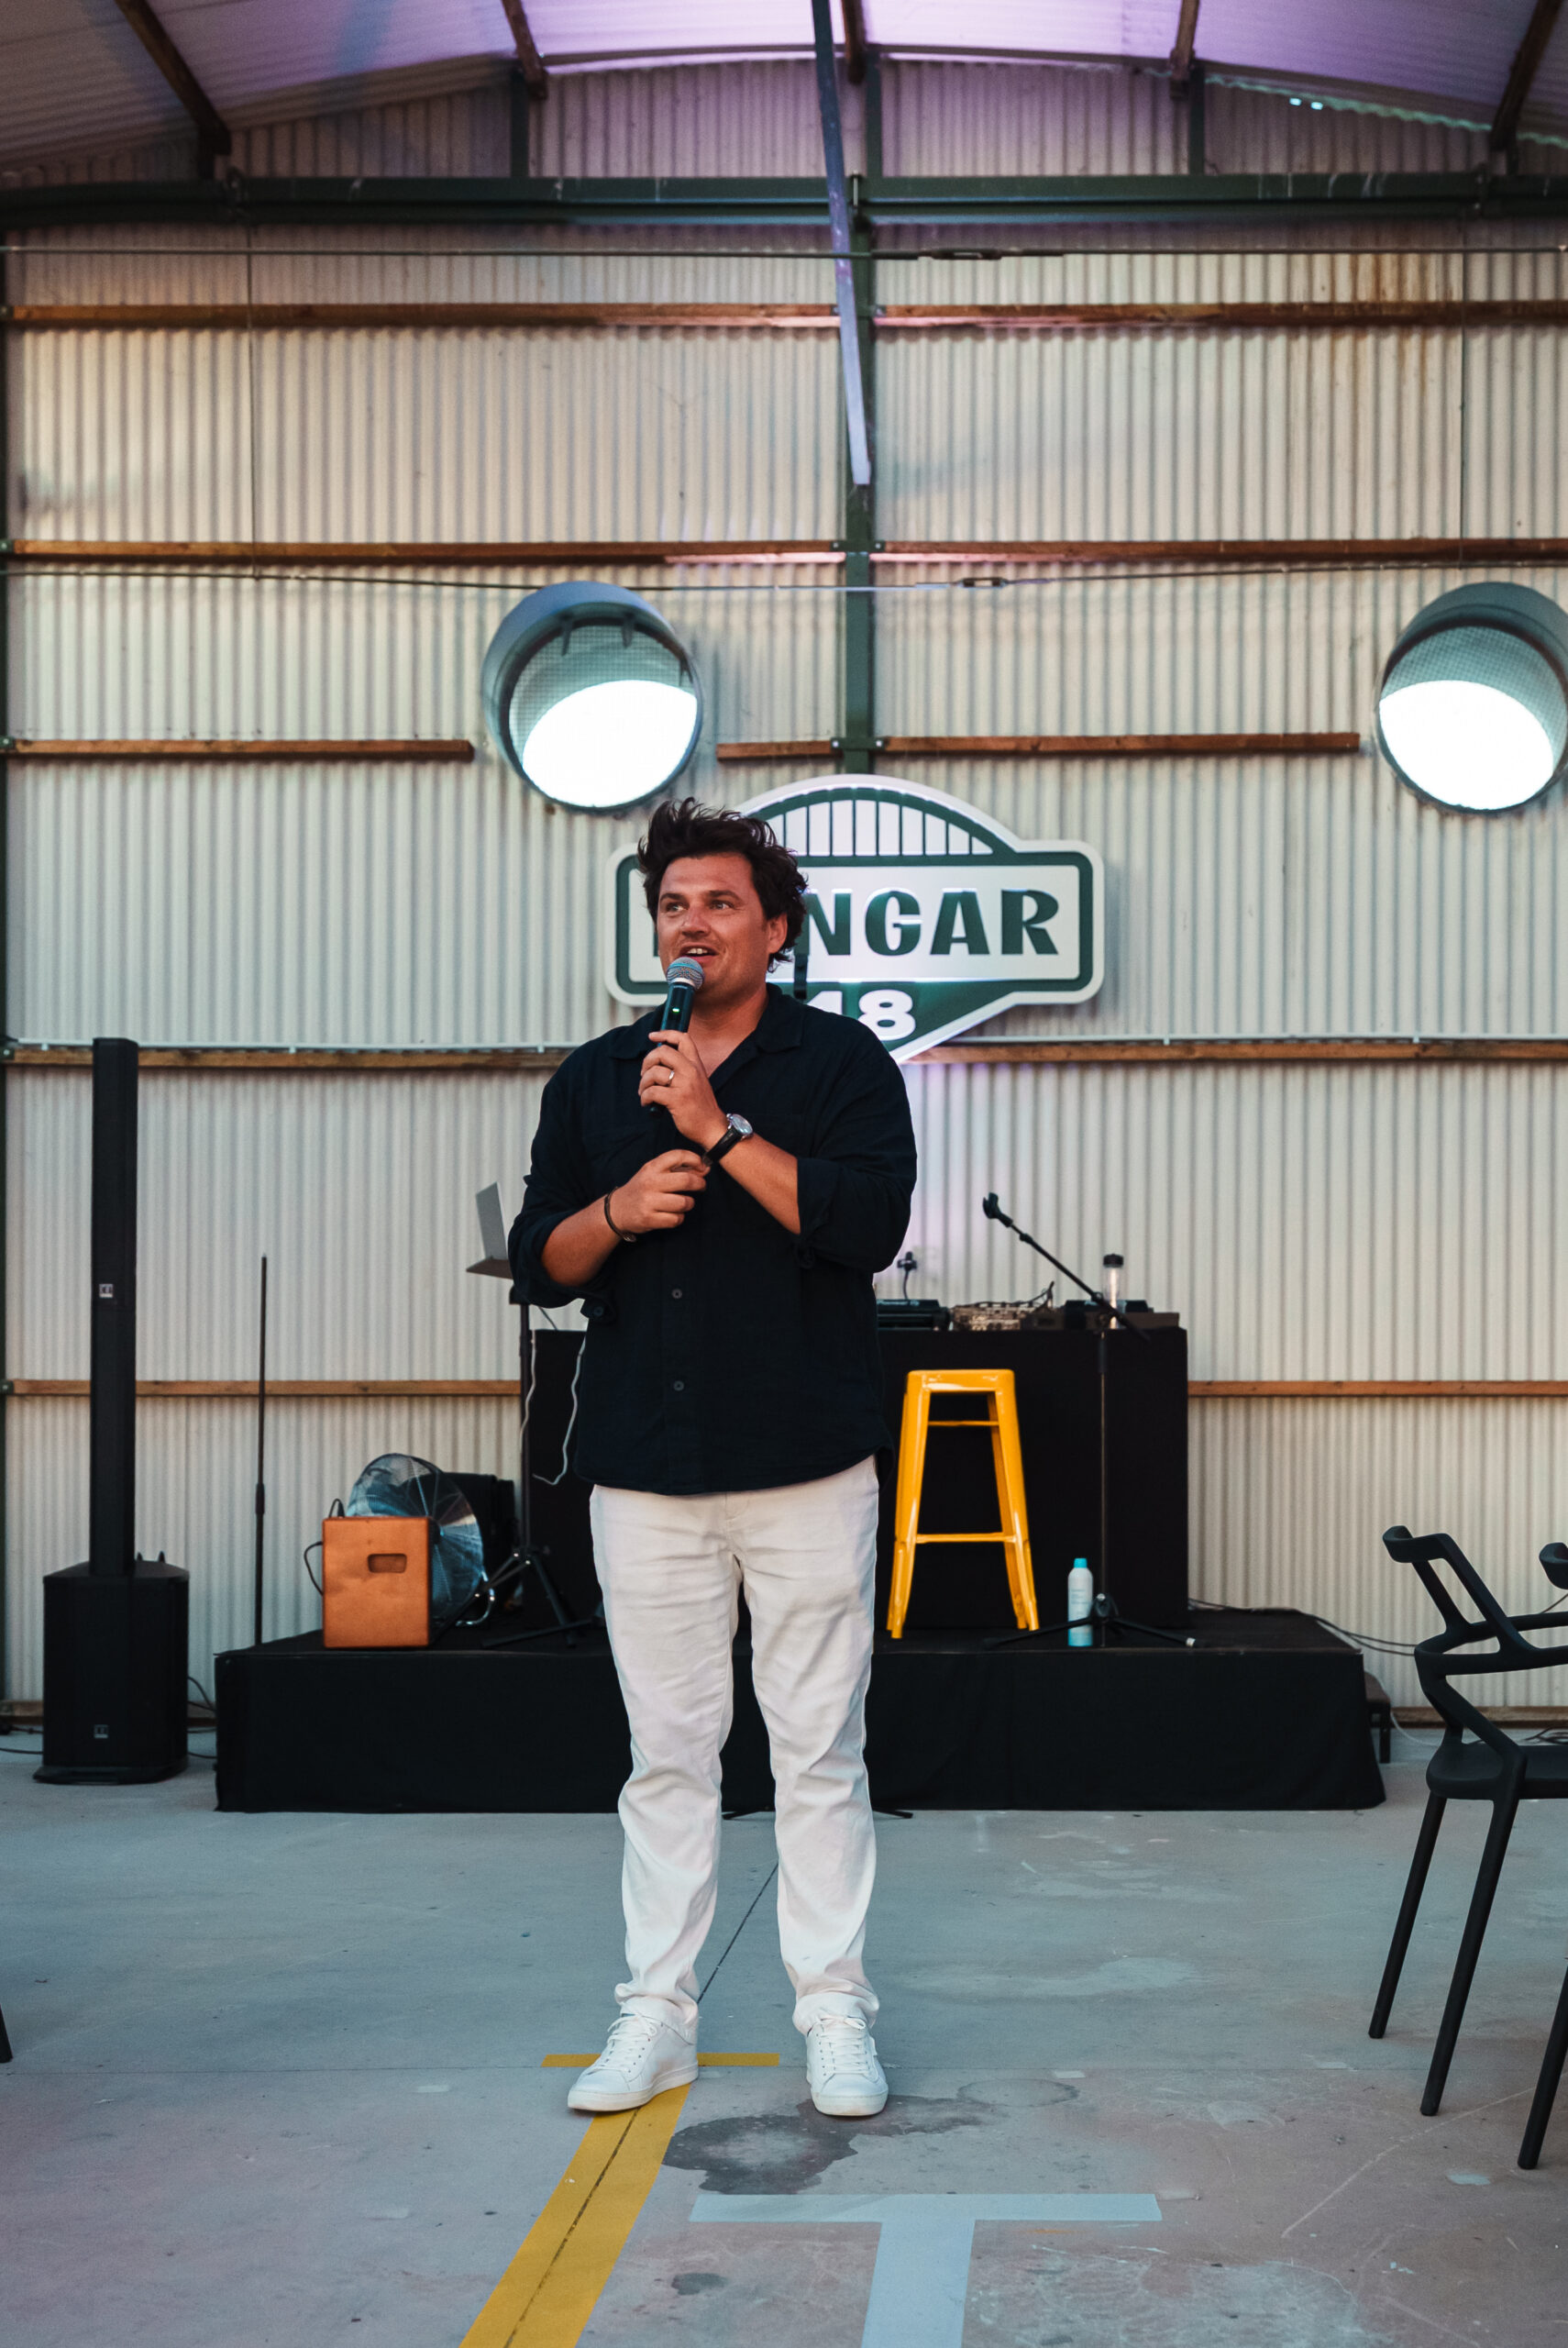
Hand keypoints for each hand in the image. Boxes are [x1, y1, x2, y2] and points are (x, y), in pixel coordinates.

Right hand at [608, 1149, 707, 1234]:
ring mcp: (648, 1202)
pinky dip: (679, 1218)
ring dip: (689, 1203)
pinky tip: (673, 1214)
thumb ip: (676, 1169)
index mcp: (651, 1167)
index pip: (677, 1155)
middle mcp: (649, 1183)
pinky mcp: (649, 1219)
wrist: (618, 1209)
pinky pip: (676, 1219)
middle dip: (700, 1183)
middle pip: (686, 1180)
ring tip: (684, 1202)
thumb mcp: (653, 1173)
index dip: (695, 1159)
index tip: (702, 1167)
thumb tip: (704, 1169)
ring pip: (684, 1202)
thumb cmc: (642, 1189)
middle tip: (701, 1186)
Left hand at [639, 1029, 726, 1152]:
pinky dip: (645, 1097)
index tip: (653, 1036)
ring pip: (654, 1072)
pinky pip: (652, 1092)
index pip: (683, 1038)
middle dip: (647, 1061)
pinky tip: (647, 1103)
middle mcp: (691, 1071)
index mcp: (696, 1064)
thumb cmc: (700, 1106)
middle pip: (663, 1052)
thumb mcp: (697, 1080)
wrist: (711, 1127)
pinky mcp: (677, 1100)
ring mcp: (684, 1085)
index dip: (665, 1034)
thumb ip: (683, 1069)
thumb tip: (658, 1062)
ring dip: (643, 1083)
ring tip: (644, 1092)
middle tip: (645, 1074)